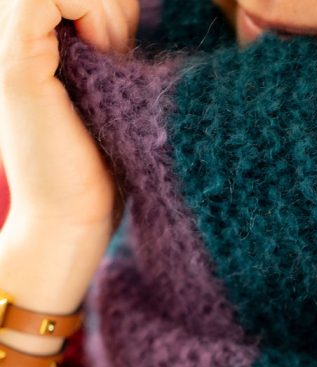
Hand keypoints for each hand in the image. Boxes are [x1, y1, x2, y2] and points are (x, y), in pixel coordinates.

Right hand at [0, 0, 137, 247]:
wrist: (72, 220)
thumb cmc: (98, 167)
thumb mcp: (104, 86)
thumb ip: (103, 37)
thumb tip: (130, 3)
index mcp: (29, 38)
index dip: (107, 3)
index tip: (119, 47)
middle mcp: (9, 35)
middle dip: (107, 3)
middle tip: (117, 52)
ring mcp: (6, 45)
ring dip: (102, 7)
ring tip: (111, 58)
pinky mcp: (14, 62)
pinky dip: (90, 9)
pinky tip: (102, 54)